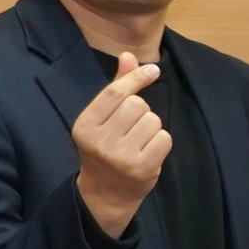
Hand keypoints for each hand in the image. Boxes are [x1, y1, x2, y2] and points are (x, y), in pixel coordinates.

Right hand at [71, 57, 172, 238]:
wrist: (106, 192)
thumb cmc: (106, 148)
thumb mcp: (103, 118)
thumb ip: (117, 88)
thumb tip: (129, 55)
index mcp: (84, 125)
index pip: (115, 93)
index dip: (136, 78)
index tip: (153, 70)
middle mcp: (99, 141)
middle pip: (137, 104)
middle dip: (141, 111)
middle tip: (131, 129)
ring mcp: (120, 156)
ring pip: (153, 120)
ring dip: (152, 127)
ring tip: (138, 142)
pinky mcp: (141, 167)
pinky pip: (164, 137)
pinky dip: (161, 142)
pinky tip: (148, 152)